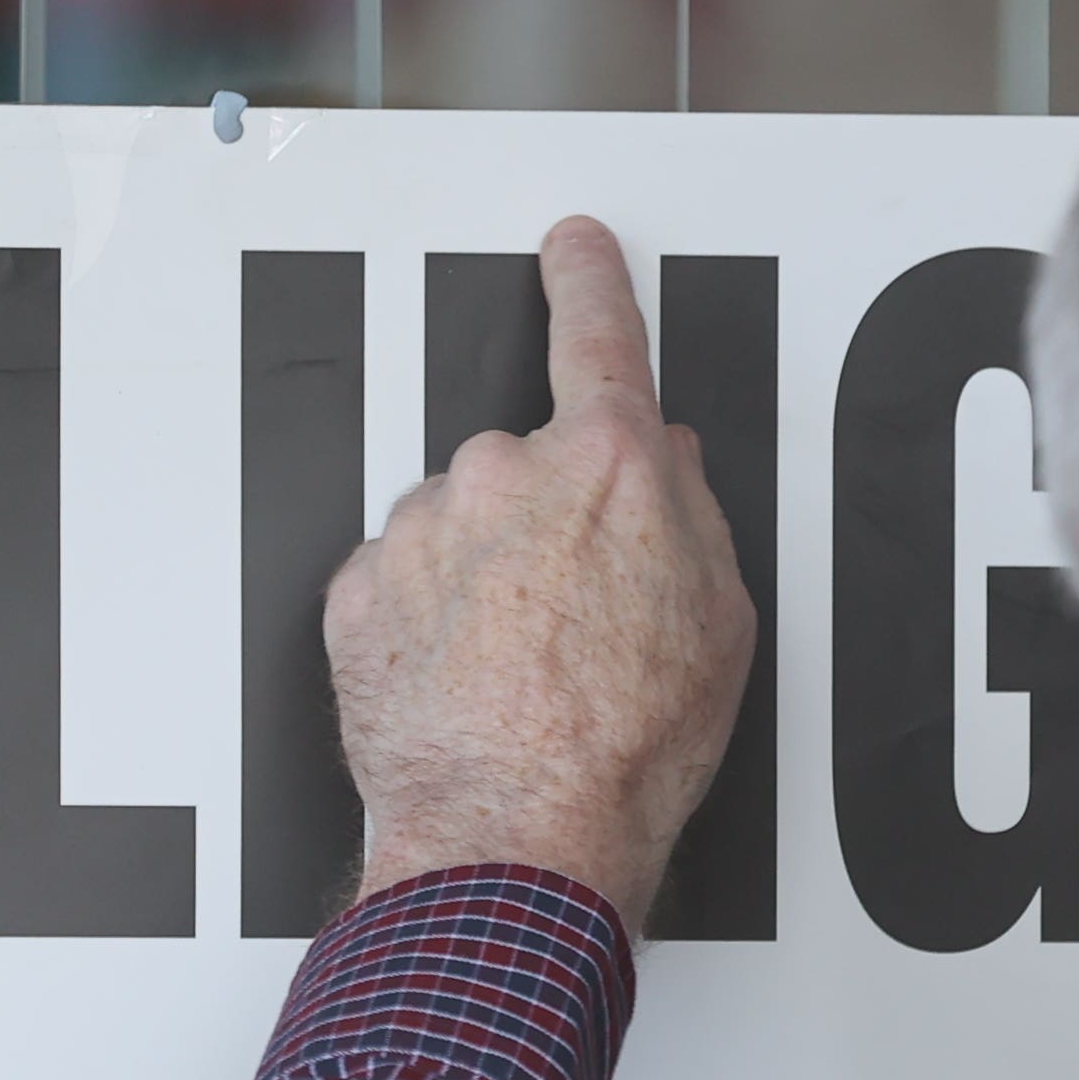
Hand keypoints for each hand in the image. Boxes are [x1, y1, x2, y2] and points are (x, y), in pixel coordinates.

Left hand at [331, 218, 757, 929]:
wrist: (519, 833)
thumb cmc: (626, 745)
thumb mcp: (719, 621)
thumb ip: (689, 517)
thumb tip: (663, 471)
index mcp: (608, 467)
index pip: (600, 337)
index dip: (590, 281)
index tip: (574, 246)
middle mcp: (504, 474)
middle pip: (527, 467)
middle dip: (547, 526)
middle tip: (576, 624)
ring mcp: (422, 527)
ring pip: (457, 527)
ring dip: (481, 578)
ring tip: (518, 672)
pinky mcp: (358, 588)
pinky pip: (400, 581)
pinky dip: (426, 622)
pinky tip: (464, 685)